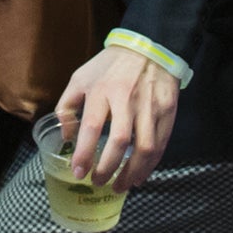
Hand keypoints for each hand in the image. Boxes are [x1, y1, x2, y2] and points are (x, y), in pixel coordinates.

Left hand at [54, 46, 176, 191]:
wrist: (148, 46)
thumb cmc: (109, 66)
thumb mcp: (80, 78)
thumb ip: (68, 106)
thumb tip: (65, 136)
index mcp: (102, 90)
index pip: (92, 127)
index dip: (84, 153)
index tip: (78, 171)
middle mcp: (127, 100)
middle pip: (119, 141)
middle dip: (108, 168)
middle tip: (98, 182)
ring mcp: (150, 107)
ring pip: (144, 148)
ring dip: (131, 173)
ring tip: (119, 186)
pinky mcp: (167, 113)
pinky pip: (160, 145)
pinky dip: (150, 165)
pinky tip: (139, 176)